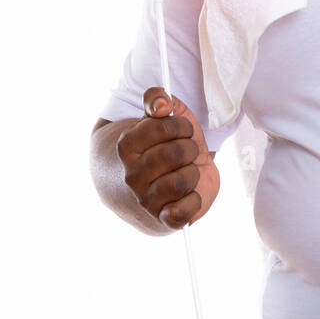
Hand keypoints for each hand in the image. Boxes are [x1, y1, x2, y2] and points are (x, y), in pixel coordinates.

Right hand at [114, 88, 219, 229]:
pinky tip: (189, 194)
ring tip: (186, 172)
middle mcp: (131, 175)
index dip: (180, 125)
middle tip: (186, 152)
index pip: (163, 126)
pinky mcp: (163, 220)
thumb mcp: (160, 117)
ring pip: (183, 181)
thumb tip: (162, 104)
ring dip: (192, 173)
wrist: (155, 185)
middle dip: (190, 148)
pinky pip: (183, 213)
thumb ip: (157, 99)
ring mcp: (145, 200)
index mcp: (126, 146)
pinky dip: (194, 202)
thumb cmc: (161, 147)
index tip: (181, 130)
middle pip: (177, 153)